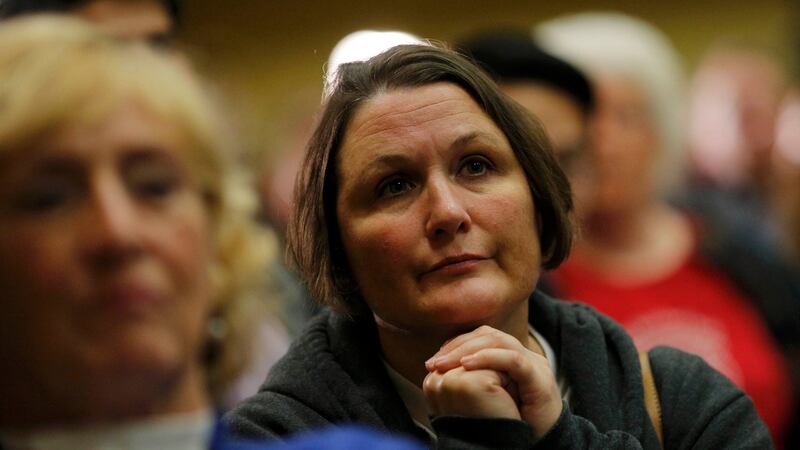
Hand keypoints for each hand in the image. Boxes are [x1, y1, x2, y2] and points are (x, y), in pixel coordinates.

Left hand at [424, 325, 562, 436]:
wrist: (542, 446)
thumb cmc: (510, 426)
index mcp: (510, 358)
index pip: (481, 337)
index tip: (433, 361)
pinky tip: (466, 365)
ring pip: (499, 341)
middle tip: (434, 363)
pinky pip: (513, 360)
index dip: (456, 344)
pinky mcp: (540, 379)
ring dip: (467, 349)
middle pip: (488, 335)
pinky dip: (488, 358)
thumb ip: (468, 382)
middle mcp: (524, 357)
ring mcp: (534, 365)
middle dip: (457, 345)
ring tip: (445, 363)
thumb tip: (436, 373)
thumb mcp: (485, 399)